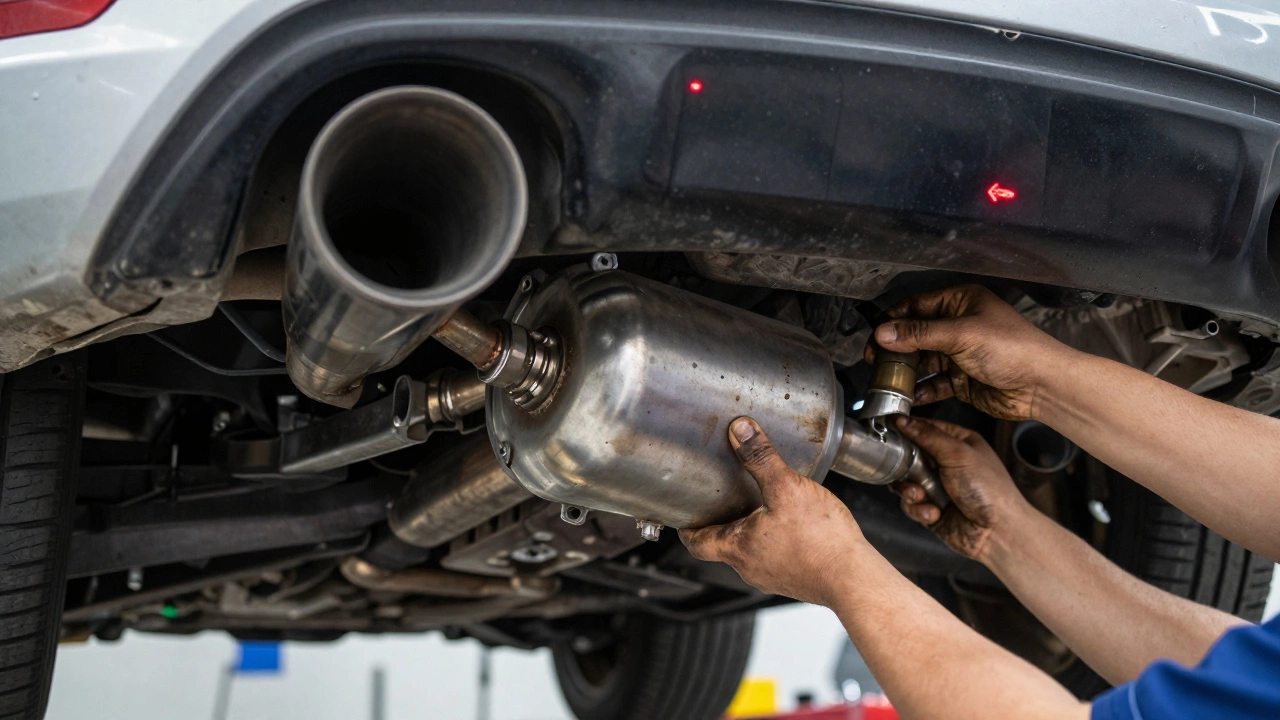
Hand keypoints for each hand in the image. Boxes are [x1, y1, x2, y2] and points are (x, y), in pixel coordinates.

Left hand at [679, 417, 868, 607]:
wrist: (854, 579)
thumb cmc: (821, 541)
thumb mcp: (787, 487)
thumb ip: (761, 457)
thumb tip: (741, 431)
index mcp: (737, 548)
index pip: (696, 543)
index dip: (687, 528)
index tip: (683, 517)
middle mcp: (750, 568)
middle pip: (722, 545)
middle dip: (722, 523)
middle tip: (724, 501)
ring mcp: (773, 577)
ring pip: (750, 552)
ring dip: (751, 531)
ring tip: (761, 507)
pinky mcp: (796, 579)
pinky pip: (776, 557)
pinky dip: (776, 540)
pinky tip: (794, 525)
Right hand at [871, 285, 1073, 420]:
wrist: (1041, 384)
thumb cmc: (1014, 348)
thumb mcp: (961, 334)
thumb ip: (919, 334)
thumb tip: (884, 332)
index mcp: (961, 302)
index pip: (917, 307)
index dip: (894, 320)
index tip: (875, 335)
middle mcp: (958, 326)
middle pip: (915, 336)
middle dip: (895, 349)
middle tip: (875, 361)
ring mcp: (959, 354)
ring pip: (922, 361)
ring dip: (905, 372)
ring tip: (886, 382)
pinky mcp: (961, 380)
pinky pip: (933, 383)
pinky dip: (919, 390)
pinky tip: (906, 397)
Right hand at [894, 416, 1030, 561]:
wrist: (998, 532)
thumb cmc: (989, 489)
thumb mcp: (959, 455)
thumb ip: (928, 436)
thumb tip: (902, 420)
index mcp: (957, 442)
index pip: (925, 427)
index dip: (906, 428)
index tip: (889, 429)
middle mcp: (945, 463)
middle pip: (908, 456)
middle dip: (904, 466)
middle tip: (906, 471)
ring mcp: (936, 486)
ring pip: (904, 482)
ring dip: (908, 490)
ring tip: (920, 496)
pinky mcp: (930, 508)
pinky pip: (910, 505)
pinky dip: (918, 510)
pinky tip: (934, 514)